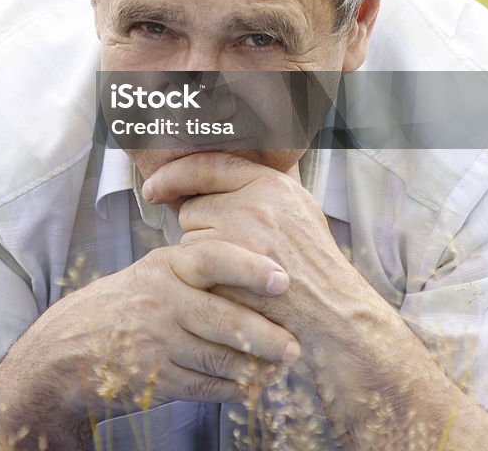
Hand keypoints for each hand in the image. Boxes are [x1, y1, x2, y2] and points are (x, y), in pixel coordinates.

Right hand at [0, 238, 298, 448]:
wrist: (73, 346)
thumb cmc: (129, 303)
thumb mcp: (156, 272)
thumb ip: (198, 269)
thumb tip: (261, 268)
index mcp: (165, 266)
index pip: (212, 259)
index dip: (249, 268)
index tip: (282, 279)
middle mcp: (161, 300)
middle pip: (222, 317)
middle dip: (264, 334)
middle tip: (295, 345)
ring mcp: (157, 340)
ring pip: (217, 356)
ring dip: (254, 366)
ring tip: (280, 367)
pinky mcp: (156, 377)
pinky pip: (205, 385)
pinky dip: (232, 388)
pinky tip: (251, 386)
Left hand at [142, 153, 353, 358]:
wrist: (335, 321)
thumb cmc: (315, 269)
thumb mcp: (298, 212)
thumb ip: (260, 190)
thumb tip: (214, 174)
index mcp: (271, 183)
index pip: (207, 165)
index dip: (174, 175)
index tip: (152, 187)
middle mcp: (255, 203)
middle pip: (193, 208)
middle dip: (202, 231)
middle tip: (234, 255)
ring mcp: (241, 238)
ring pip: (189, 240)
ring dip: (201, 258)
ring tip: (237, 275)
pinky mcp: (228, 271)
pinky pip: (191, 270)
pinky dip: (201, 282)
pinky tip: (228, 291)